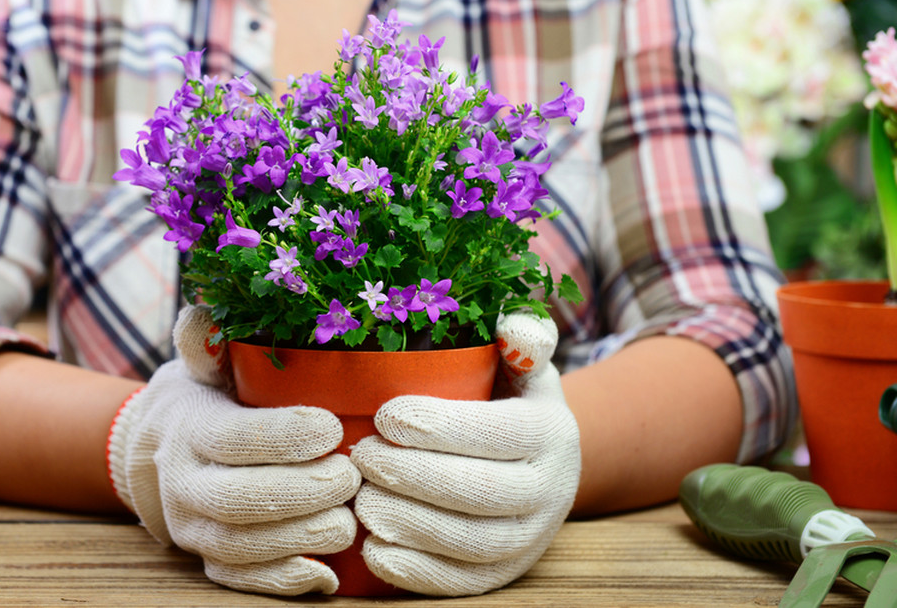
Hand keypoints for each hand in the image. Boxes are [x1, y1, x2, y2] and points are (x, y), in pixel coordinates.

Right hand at [107, 306, 361, 594]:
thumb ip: (207, 340)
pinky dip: (284, 582)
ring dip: (300, 537)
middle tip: (351, 476)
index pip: (235, 438)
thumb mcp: (205, 363)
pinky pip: (242, 581)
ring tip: (350, 520)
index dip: (284, 437)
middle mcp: (185, 484)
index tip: (332, 429)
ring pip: (242, 546)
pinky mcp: (210, 561)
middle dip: (300, 493)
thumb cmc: (208, 398)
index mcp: (191, 430)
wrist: (158, 451)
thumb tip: (204, 313)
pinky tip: (327, 573)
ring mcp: (196, 529)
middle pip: (238, 499)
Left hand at [349, 313, 580, 595]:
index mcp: (550, 431)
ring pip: (472, 542)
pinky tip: (373, 551)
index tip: (384, 416)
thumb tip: (512, 328)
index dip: (439, 427)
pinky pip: (463, 583)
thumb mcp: (524, 364)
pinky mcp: (504, 574)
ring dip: (411, 525)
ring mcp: (530, 538)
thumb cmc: (511, 400)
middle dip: (414, 476)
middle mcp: (550, 489)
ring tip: (361, 503)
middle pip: (482, 492)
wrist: (542, 464)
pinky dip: (416, 573)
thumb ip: (522, 338)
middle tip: (360, 457)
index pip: (497, 432)